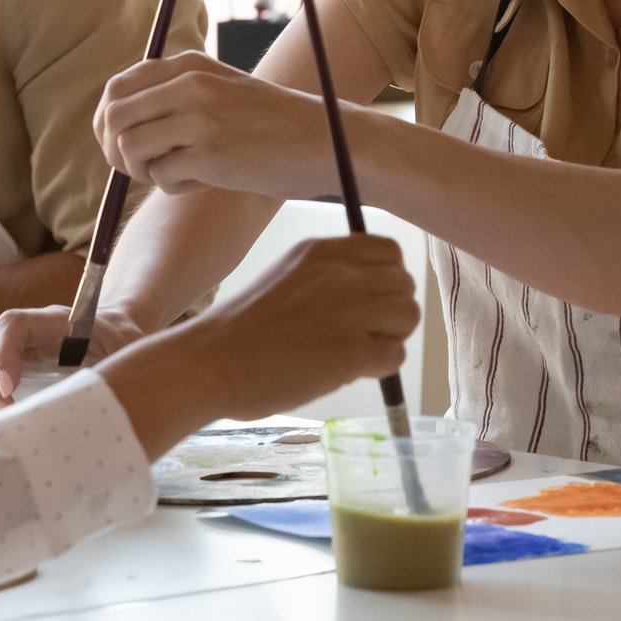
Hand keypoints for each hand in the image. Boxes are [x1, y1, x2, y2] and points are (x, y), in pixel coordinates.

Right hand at [0, 304, 146, 415]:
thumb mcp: (126, 350)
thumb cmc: (121, 341)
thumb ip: (115, 367)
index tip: (8, 388)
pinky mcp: (6, 361)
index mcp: (54, 320)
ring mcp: (11, 343)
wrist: (116, 332)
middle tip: (1, 413)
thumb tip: (103, 402)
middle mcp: (26, 329)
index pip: (13, 323)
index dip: (3, 353)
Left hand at [94, 52, 338, 198]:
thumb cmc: (270, 125)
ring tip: (177, 174)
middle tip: (141, 169)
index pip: (118, 88)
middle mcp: (189, 85)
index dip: (108, 123)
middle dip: (115, 150)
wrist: (324, 142)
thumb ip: (174, 94)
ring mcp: (199, 118)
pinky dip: (174, 187)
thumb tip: (113, 123)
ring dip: (144, 171)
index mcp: (189, 65)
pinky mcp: (210, 153)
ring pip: (129, 148)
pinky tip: (203, 183)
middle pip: (114, 117)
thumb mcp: (221, 91)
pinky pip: (160, 176)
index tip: (123, 145)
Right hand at [96, 234, 418, 455]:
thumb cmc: (240, 329)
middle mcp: (340, 273)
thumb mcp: (286, 277)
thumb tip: (372, 295)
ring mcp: (349, 310)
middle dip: (390, 311)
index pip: (389, 251)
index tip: (368, 300)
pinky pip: (396, 355)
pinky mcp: (352, 351)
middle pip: (404, 284)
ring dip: (389, 338)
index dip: (386, 278)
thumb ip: (327, 277)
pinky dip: (378, 368)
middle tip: (359, 333)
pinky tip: (345, 370)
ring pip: (407, 316)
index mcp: (321, 250)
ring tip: (352, 351)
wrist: (212, 362)